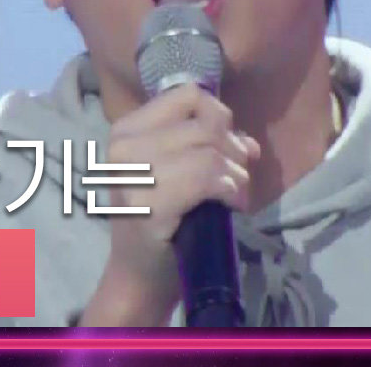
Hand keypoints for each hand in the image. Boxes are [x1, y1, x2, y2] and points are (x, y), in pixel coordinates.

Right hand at [78, 83, 259, 326]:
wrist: (140, 276)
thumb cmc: (162, 220)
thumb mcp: (174, 169)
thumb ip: (206, 145)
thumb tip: (248, 142)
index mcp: (124, 130)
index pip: (188, 94)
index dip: (218, 117)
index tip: (223, 148)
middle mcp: (122, 147)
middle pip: (205, 123)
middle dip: (234, 150)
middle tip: (235, 179)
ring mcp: (132, 175)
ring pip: (210, 150)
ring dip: (237, 174)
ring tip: (233, 194)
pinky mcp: (150, 204)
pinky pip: (208, 177)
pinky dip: (231, 189)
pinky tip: (231, 205)